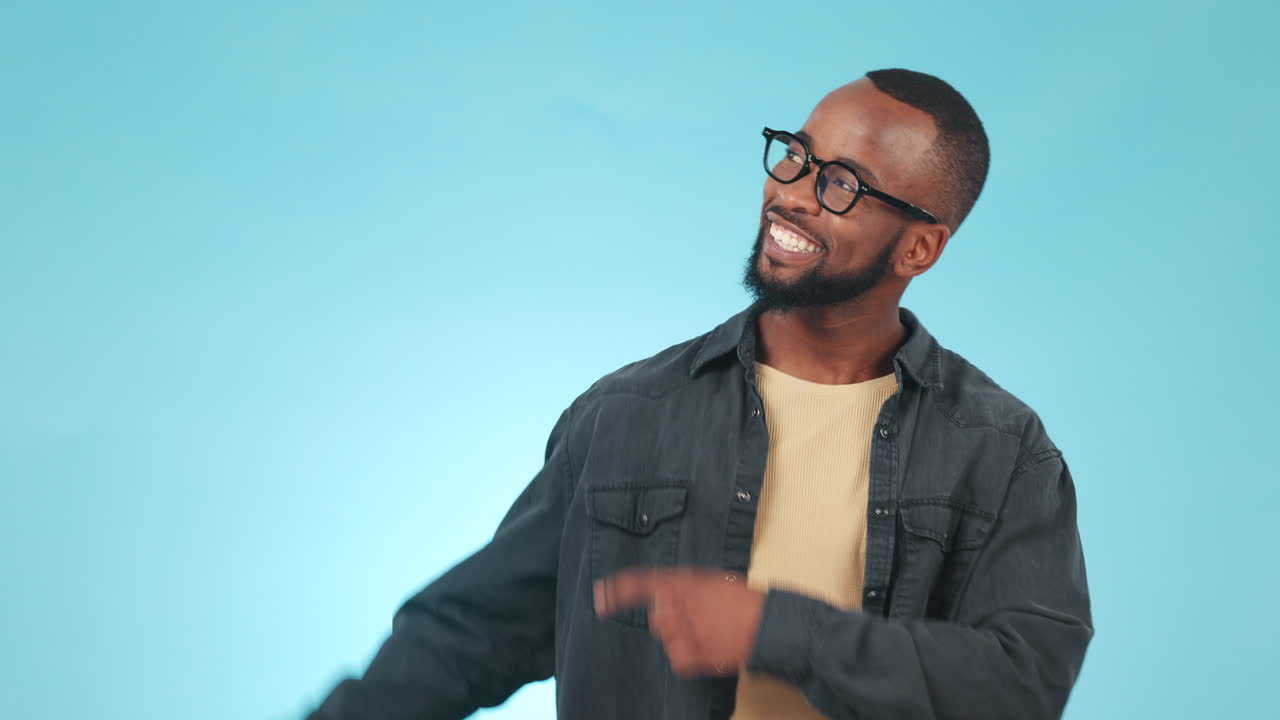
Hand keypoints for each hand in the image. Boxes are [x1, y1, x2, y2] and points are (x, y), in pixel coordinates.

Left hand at [594, 566, 765, 677]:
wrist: (768, 626)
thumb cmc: (746, 602)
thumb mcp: (713, 582)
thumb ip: (685, 587)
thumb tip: (664, 596)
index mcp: (685, 581)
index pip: (642, 583)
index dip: (617, 589)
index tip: (600, 594)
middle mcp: (679, 604)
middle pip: (656, 617)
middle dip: (670, 619)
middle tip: (696, 619)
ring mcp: (683, 631)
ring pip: (666, 638)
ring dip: (681, 638)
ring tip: (709, 633)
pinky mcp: (690, 655)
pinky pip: (676, 659)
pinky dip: (689, 657)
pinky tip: (709, 647)